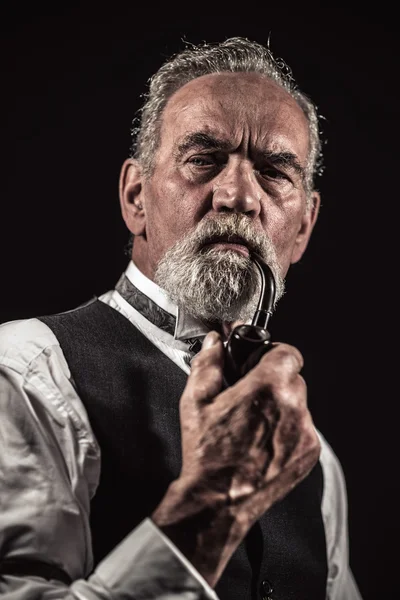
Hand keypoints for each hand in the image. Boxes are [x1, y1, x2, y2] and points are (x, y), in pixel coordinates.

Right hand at [152, 330, 319, 585]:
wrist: (220, 501)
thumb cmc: (207, 453)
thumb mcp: (196, 401)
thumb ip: (208, 363)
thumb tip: (215, 342)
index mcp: (268, 387)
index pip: (288, 352)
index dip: (273, 353)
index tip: (260, 361)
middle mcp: (294, 407)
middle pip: (293, 377)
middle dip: (273, 381)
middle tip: (249, 395)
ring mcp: (305, 432)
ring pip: (299, 403)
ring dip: (281, 405)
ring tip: (254, 423)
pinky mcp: (310, 453)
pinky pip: (303, 427)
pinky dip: (288, 428)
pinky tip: (263, 441)